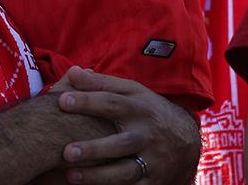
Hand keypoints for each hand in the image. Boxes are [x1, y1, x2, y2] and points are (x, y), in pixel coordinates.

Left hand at [56, 68, 199, 184]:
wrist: (186, 140)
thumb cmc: (147, 111)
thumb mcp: (132, 92)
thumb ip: (102, 84)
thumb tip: (72, 72)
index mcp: (140, 109)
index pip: (113, 103)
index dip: (88, 101)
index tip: (62, 100)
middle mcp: (147, 135)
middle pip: (121, 143)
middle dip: (94, 148)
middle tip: (66, 151)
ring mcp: (151, 161)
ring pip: (125, 172)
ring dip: (97, 176)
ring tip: (70, 175)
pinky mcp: (151, 182)